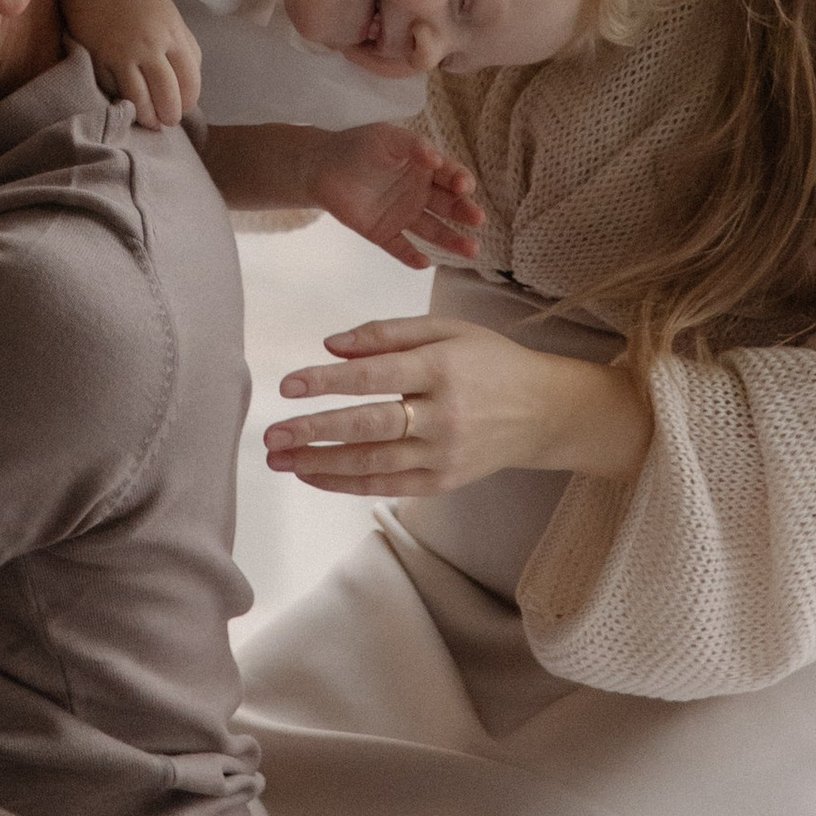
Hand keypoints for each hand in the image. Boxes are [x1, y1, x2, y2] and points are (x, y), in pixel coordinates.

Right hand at [64, 0, 204, 127]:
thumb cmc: (137, 1)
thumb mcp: (170, 15)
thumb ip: (184, 45)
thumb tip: (190, 80)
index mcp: (171, 33)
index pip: (190, 79)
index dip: (190, 99)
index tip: (186, 106)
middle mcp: (149, 46)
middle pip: (167, 95)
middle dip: (170, 115)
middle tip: (168, 121)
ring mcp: (123, 55)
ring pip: (140, 101)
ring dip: (148, 118)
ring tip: (151, 122)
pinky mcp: (100, 62)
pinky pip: (115, 92)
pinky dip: (124, 104)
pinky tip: (130, 108)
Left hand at [263, 313, 648, 500]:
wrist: (543, 412)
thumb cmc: (487, 360)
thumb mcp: (445, 329)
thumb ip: (386, 333)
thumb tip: (330, 344)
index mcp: (441, 368)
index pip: (374, 376)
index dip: (328, 382)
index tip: (288, 384)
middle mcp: (442, 416)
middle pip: (369, 426)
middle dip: (315, 432)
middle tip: (272, 435)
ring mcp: (444, 455)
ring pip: (373, 463)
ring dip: (322, 464)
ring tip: (281, 460)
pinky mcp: (444, 482)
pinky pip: (388, 486)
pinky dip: (348, 484)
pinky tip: (315, 475)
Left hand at [310, 119, 482, 266]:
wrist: (320, 166)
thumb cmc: (357, 146)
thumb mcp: (386, 138)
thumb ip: (412, 146)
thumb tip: (435, 158)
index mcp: (424, 168)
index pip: (450, 175)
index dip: (459, 180)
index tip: (464, 186)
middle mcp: (420, 193)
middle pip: (449, 205)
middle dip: (464, 212)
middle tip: (477, 219)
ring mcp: (404, 215)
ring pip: (433, 231)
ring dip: (452, 241)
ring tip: (472, 251)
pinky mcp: (385, 233)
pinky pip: (402, 247)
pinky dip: (412, 256)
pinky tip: (424, 262)